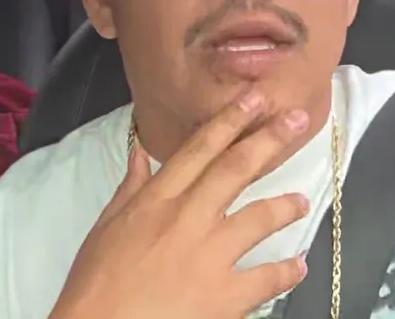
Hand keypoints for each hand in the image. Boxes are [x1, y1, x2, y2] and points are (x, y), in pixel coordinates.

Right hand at [48, 90, 311, 318]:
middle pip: (235, 169)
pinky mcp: (223, 297)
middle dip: (269, 139)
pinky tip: (299, 266)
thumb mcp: (104, 230)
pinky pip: (266, 279)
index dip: (229, 120)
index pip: (198, 149)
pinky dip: (286, 272)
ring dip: (285, 206)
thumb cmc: (94, 286)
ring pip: (259, 218)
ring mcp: (208, 257)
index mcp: (156, 201)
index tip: (254, 97)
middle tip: (296, 119)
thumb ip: (130, 188)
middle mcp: (187, 220)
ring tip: (301, 202)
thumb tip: (140, 151)